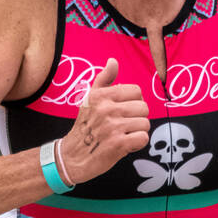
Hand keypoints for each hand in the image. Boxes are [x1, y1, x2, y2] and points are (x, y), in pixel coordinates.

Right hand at [58, 57, 149, 183]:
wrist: (72, 157)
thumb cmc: (85, 127)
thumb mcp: (90, 100)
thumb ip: (104, 79)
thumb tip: (113, 61)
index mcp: (101, 96)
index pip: (136, 91)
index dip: (134, 102)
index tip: (123, 111)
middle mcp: (106, 109)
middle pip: (143, 107)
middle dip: (137, 118)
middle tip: (123, 126)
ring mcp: (112, 127)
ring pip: (145, 123)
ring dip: (137, 132)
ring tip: (123, 135)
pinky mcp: (118, 144)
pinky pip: (143, 138)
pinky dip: (137, 143)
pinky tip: (125, 144)